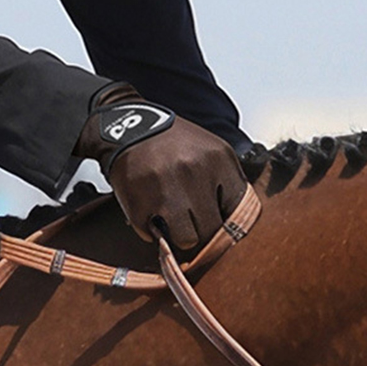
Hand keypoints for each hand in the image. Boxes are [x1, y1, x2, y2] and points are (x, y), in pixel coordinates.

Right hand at [74, 84, 246, 248]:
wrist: (128, 126)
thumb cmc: (172, 142)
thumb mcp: (210, 150)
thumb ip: (228, 181)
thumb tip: (238, 220)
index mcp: (217, 159)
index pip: (238, 210)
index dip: (229, 220)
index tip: (219, 221)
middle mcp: (193, 174)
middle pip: (213, 229)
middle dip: (203, 228)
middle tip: (193, 220)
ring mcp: (166, 191)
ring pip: (187, 239)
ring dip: (180, 234)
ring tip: (173, 219)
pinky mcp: (139, 204)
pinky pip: (153, 236)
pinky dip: (151, 228)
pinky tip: (151, 210)